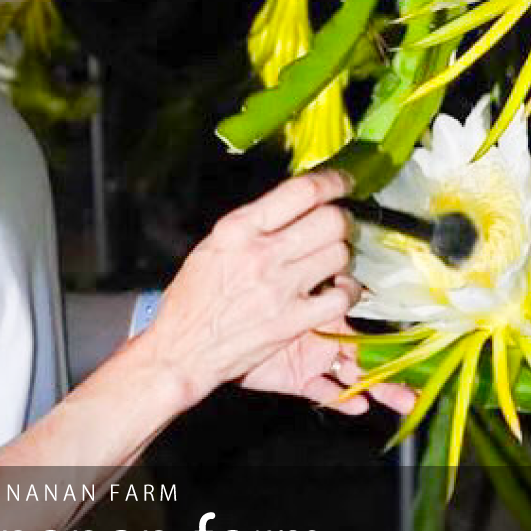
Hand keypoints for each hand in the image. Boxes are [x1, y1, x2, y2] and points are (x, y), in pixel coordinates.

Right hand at [142, 169, 404, 410]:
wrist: (183, 348)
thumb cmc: (193, 296)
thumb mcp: (213, 245)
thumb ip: (252, 224)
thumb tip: (292, 205)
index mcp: (238, 228)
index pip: (301, 192)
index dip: (332, 182)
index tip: (343, 182)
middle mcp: (262, 253)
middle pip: (330, 221)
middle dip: (341, 220)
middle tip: (338, 227)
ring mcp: (280, 288)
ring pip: (340, 255)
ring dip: (342, 255)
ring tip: (333, 261)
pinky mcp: (293, 322)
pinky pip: (341, 298)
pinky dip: (347, 292)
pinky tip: (338, 290)